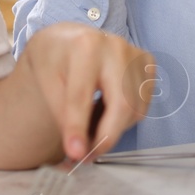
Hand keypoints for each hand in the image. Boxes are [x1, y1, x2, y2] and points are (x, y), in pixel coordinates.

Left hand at [18, 23, 154, 161]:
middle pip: (122, 106)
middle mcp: (115, 47)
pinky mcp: (147, 63)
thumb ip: (63, 115)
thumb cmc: (56, 60)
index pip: (82, 96)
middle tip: (87, 155)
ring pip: (135, 110)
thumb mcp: (47, 84)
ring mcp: (135, 54)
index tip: (76, 154)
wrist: (69, 39)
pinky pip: (143, 104)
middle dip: (106, 137)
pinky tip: (106, 108)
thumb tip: (78, 150)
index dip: (78, 128)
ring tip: (91, 123)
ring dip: (114, 128)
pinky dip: (125, 117)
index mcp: (85, 47)